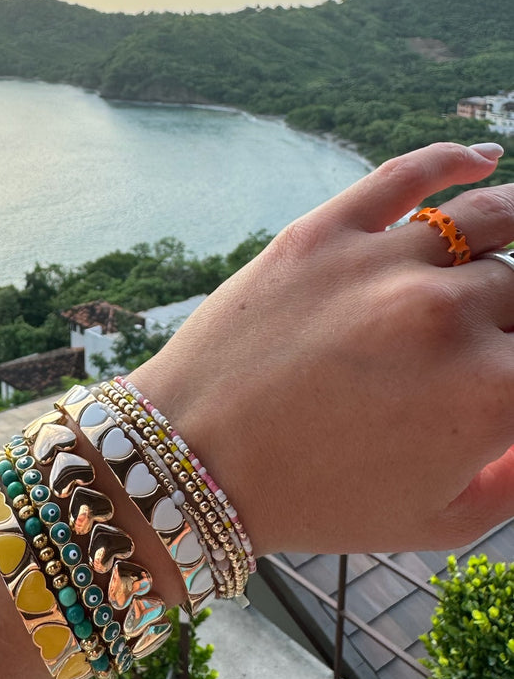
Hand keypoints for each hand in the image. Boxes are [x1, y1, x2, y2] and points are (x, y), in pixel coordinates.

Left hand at [131, 142, 513, 554]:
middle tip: (482, 337)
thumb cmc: (316, 498)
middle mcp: (448, 315)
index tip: (506, 366)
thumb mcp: (440, 521)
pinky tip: (481, 158)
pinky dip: (453, 159)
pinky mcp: (326, 231)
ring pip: (487, 221)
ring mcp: (384, 263)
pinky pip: (405, 175)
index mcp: (488, 393)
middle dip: (510, 317)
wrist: (195, 459)